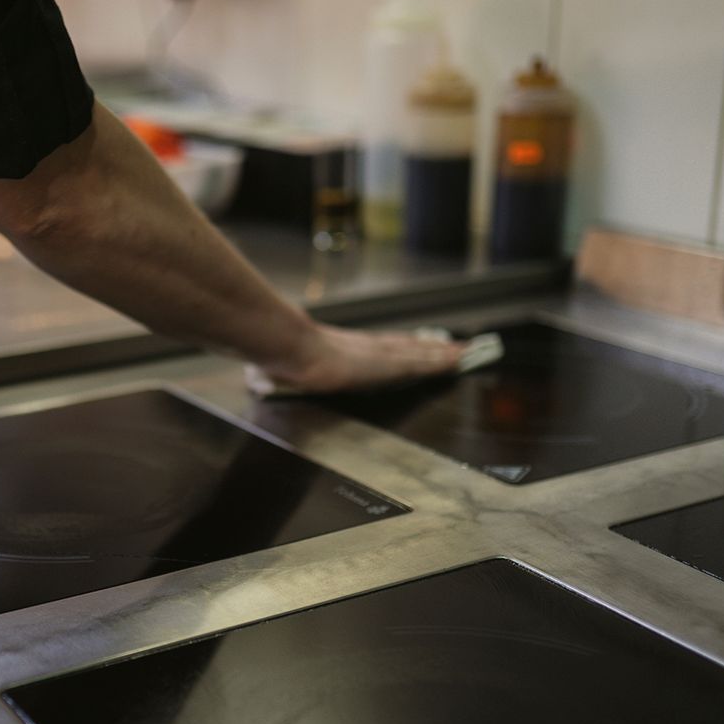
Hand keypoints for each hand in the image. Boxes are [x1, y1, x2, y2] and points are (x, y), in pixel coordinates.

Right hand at [251, 324, 467, 394]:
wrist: (286, 347)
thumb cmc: (281, 355)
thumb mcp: (282, 365)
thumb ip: (278, 368)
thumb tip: (255, 376)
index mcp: (343, 350)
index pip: (380, 349)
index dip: (401, 349)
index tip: (418, 348)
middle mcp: (365, 348)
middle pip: (406, 347)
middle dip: (431, 348)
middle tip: (457, 347)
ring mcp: (376, 354)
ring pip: (419, 352)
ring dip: (443, 353)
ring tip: (467, 352)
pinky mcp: (385, 364)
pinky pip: (420, 362)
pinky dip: (441, 360)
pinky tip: (458, 360)